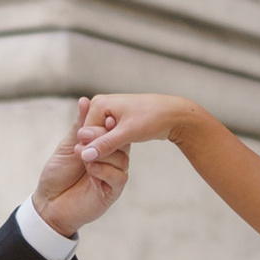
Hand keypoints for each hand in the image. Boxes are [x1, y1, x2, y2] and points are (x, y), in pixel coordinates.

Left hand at [30, 97, 133, 240]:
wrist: (49, 203)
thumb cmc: (58, 174)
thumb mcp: (68, 146)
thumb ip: (79, 126)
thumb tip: (85, 100)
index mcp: (102, 147)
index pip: (113, 131)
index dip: (109, 123)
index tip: (105, 117)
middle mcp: (110, 160)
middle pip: (120, 143)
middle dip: (103, 136)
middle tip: (83, 136)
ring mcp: (112, 175)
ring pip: (122, 159)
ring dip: (101, 154)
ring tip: (82, 155)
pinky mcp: (112, 191)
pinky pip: (119, 177)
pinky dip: (104, 170)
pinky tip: (90, 169)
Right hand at [71, 92, 197, 172]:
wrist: (174, 114)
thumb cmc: (152, 118)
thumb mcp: (127, 133)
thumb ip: (104, 144)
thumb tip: (85, 155)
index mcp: (98, 103)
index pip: (85, 134)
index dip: (94, 148)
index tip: (106, 156)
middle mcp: (101, 105)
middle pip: (91, 135)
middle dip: (102, 147)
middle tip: (118, 151)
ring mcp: (109, 112)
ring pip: (100, 137)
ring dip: (109, 147)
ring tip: (124, 147)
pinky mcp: (117, 120)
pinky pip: (109, 136)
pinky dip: (115, 144)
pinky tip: (124, 147)